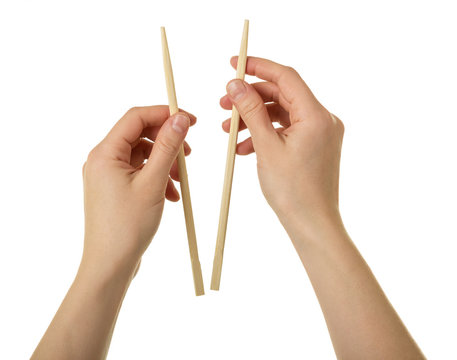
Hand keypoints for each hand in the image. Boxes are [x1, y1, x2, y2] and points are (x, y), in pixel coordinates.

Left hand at [82, 106, 194, 274]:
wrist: (110, 264)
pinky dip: (158, 178)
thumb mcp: (153, 182)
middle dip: (167, 143)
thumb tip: (180, 119)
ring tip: (180, 181)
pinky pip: (140, 173)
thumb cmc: (126, 227)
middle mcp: (103, 160)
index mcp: (105, 153)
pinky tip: (172, 195)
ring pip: (143, 155)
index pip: (136, 117)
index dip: (164, 113)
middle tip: (189, 154)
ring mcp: (108, 176)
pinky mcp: (115, 189)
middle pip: (140, 135)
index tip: (190, 120)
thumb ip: (167, 147)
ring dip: (165, 164)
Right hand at [221, 57, 343, 227]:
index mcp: (316, 116)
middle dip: (250, 99)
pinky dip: (265, 134)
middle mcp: (323, 120)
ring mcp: (320, 134)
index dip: (258, 67)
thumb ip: (250, 112)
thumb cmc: (293, 192)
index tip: (234, 64)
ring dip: (254, 119)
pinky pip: (286, 130)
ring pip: (281, 114)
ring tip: (228, 131)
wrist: (312, 224)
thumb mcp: (266, 147)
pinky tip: (244, 148)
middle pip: (282, 95)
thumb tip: (236, 85)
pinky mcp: (314, 146)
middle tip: (224, 104)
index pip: (286, 77)